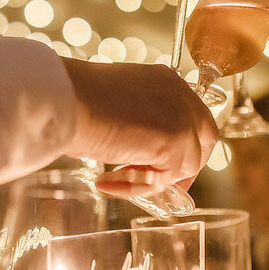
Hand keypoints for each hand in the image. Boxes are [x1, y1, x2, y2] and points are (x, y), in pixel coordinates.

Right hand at [61, 58, 216, 189]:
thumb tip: (141, 156)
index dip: (182, 145)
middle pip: (204, 139)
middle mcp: (180, 94)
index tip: (160, 165)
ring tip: (112, 180)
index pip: (192, 117)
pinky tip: (107, 182)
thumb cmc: (73, 99)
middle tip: (155, 184)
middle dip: (184, 167)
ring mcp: (182, 117)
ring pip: (184, 165)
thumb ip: (138, 122)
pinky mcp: (175, 141)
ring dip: (149, 181)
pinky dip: (136, 188)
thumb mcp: (115, 106)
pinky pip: (163, 179)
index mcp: (166, 80)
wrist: (64, 98)